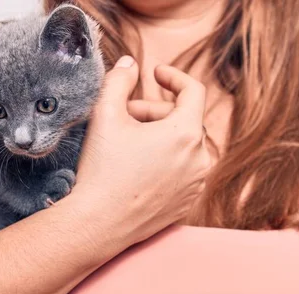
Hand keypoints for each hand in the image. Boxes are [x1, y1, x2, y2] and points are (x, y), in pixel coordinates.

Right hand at [71, 56, 210, 244]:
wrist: (98, 224)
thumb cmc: (102, 171)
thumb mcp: (105, 116)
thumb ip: (119, 80)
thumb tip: (130, 64)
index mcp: (186, 134)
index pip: (193, 91)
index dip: (173, 77)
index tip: (155, 75)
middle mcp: (200, 160)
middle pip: (185, 120)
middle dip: (155, 112)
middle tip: (125, 116)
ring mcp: (196, 185)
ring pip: (184, 147)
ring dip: (161, 137)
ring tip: (130, 143)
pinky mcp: (187, 204)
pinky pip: (183, 171)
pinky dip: (166, 162)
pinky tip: (138, 168)